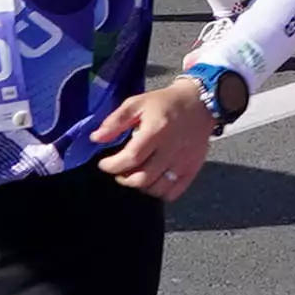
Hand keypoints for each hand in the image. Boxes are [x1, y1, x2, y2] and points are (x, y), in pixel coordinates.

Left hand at [94, 76, 219, 198]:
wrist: (198, 102)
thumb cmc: (164, 103)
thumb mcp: (137, 103)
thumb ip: (115, 121)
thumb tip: (95, 138)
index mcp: (156, 131)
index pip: (131, 158)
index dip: (112, 165)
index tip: (104, 164)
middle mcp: (171, 149)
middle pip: (142, 178)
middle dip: (123, 178)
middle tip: (118, 170)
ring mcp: (184, 162)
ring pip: (157, 189)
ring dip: (140, 185)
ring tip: (134, 174)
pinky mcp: (193, 168)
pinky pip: (173, 192)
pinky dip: (159, 192)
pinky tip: (153, 180)